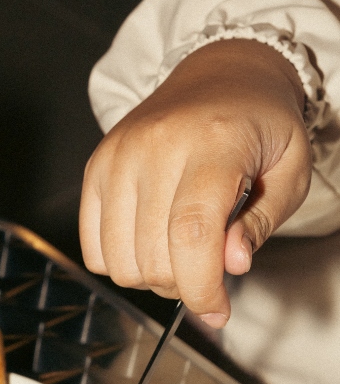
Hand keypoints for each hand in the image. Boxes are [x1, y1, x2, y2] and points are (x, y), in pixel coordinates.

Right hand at [80, 40, 310, 326]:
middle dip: (183, 283)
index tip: (217, 309)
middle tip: (207, 263)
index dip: (201, 288)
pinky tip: (149, 241)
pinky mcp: (95, 169)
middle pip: (153, 259)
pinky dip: (121, 263)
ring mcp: (118, 156)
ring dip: (152, 276)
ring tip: (178, 251)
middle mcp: (156, 145)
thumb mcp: (289, 171)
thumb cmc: (259, 125)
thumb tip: (230, 266)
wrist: (221, 74)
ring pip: (120, 264)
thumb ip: (262, 222)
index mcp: (213, 142)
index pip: (191, 236)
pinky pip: (94, 250)